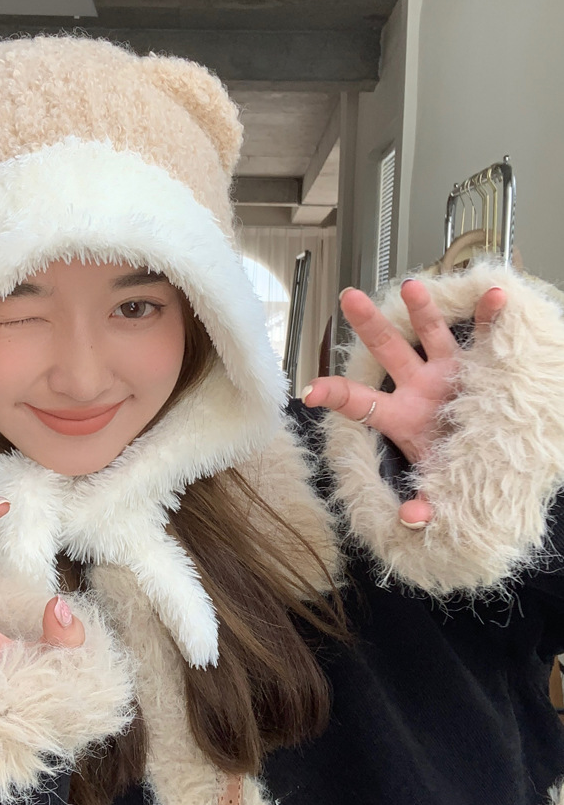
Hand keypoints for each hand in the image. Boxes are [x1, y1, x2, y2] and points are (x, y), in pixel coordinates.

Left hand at [301, 279, 505, 526]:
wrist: (485, 466)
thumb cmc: (451, 474)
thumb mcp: (437, 498)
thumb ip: (423, 509)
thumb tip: (412, 518)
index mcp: (400, 418)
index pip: (360, 404)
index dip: (335, 395)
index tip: (309, 389)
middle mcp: (417, 389)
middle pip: (386, 353)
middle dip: (367, 326)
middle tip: (348, 297)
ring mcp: (445, 374)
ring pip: (429, 336)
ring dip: (422, 311)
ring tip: (412, 286)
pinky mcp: (477, 368)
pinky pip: (482, 338)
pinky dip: (488, 318)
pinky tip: (495, 298)